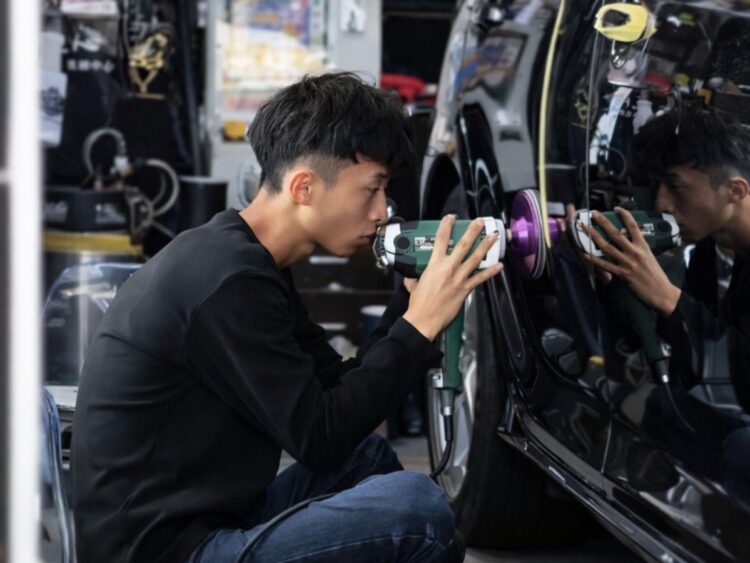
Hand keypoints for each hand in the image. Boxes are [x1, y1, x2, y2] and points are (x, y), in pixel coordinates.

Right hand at [403, 216, 502, 340]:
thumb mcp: (413, 285)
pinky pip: (481, 278)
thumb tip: (412, 276)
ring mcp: (459, 278)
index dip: (446, 225)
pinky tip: (498, 266)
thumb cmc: (418, 304)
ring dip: (486, 246)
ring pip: (476, 258)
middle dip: (473, 231)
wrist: (424, 319)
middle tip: (480, 222)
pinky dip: (491, 272)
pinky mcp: (466, 289)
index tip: (451, 218)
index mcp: (434, 264)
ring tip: (493, 237)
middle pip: (463, 244)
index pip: (441, 239)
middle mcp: (448, 268)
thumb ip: (415, 277)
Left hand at [582, 207, 680, 315]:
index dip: (624, 215)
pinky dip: (594, 259)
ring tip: (584, 227)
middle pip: (615, 233)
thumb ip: (637, 247)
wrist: (661, 291)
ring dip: (593, 236)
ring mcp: (627, 262)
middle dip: (603, 222)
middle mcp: (634, 251)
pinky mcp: (622, 274)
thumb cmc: (655, 274)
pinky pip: (605, 265)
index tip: (616, 208)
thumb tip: (626, 239)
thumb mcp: (649, 256)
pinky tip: (584, 253)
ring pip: (607, 246)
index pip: (633, 226)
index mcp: (643, 245)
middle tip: (593, 213)